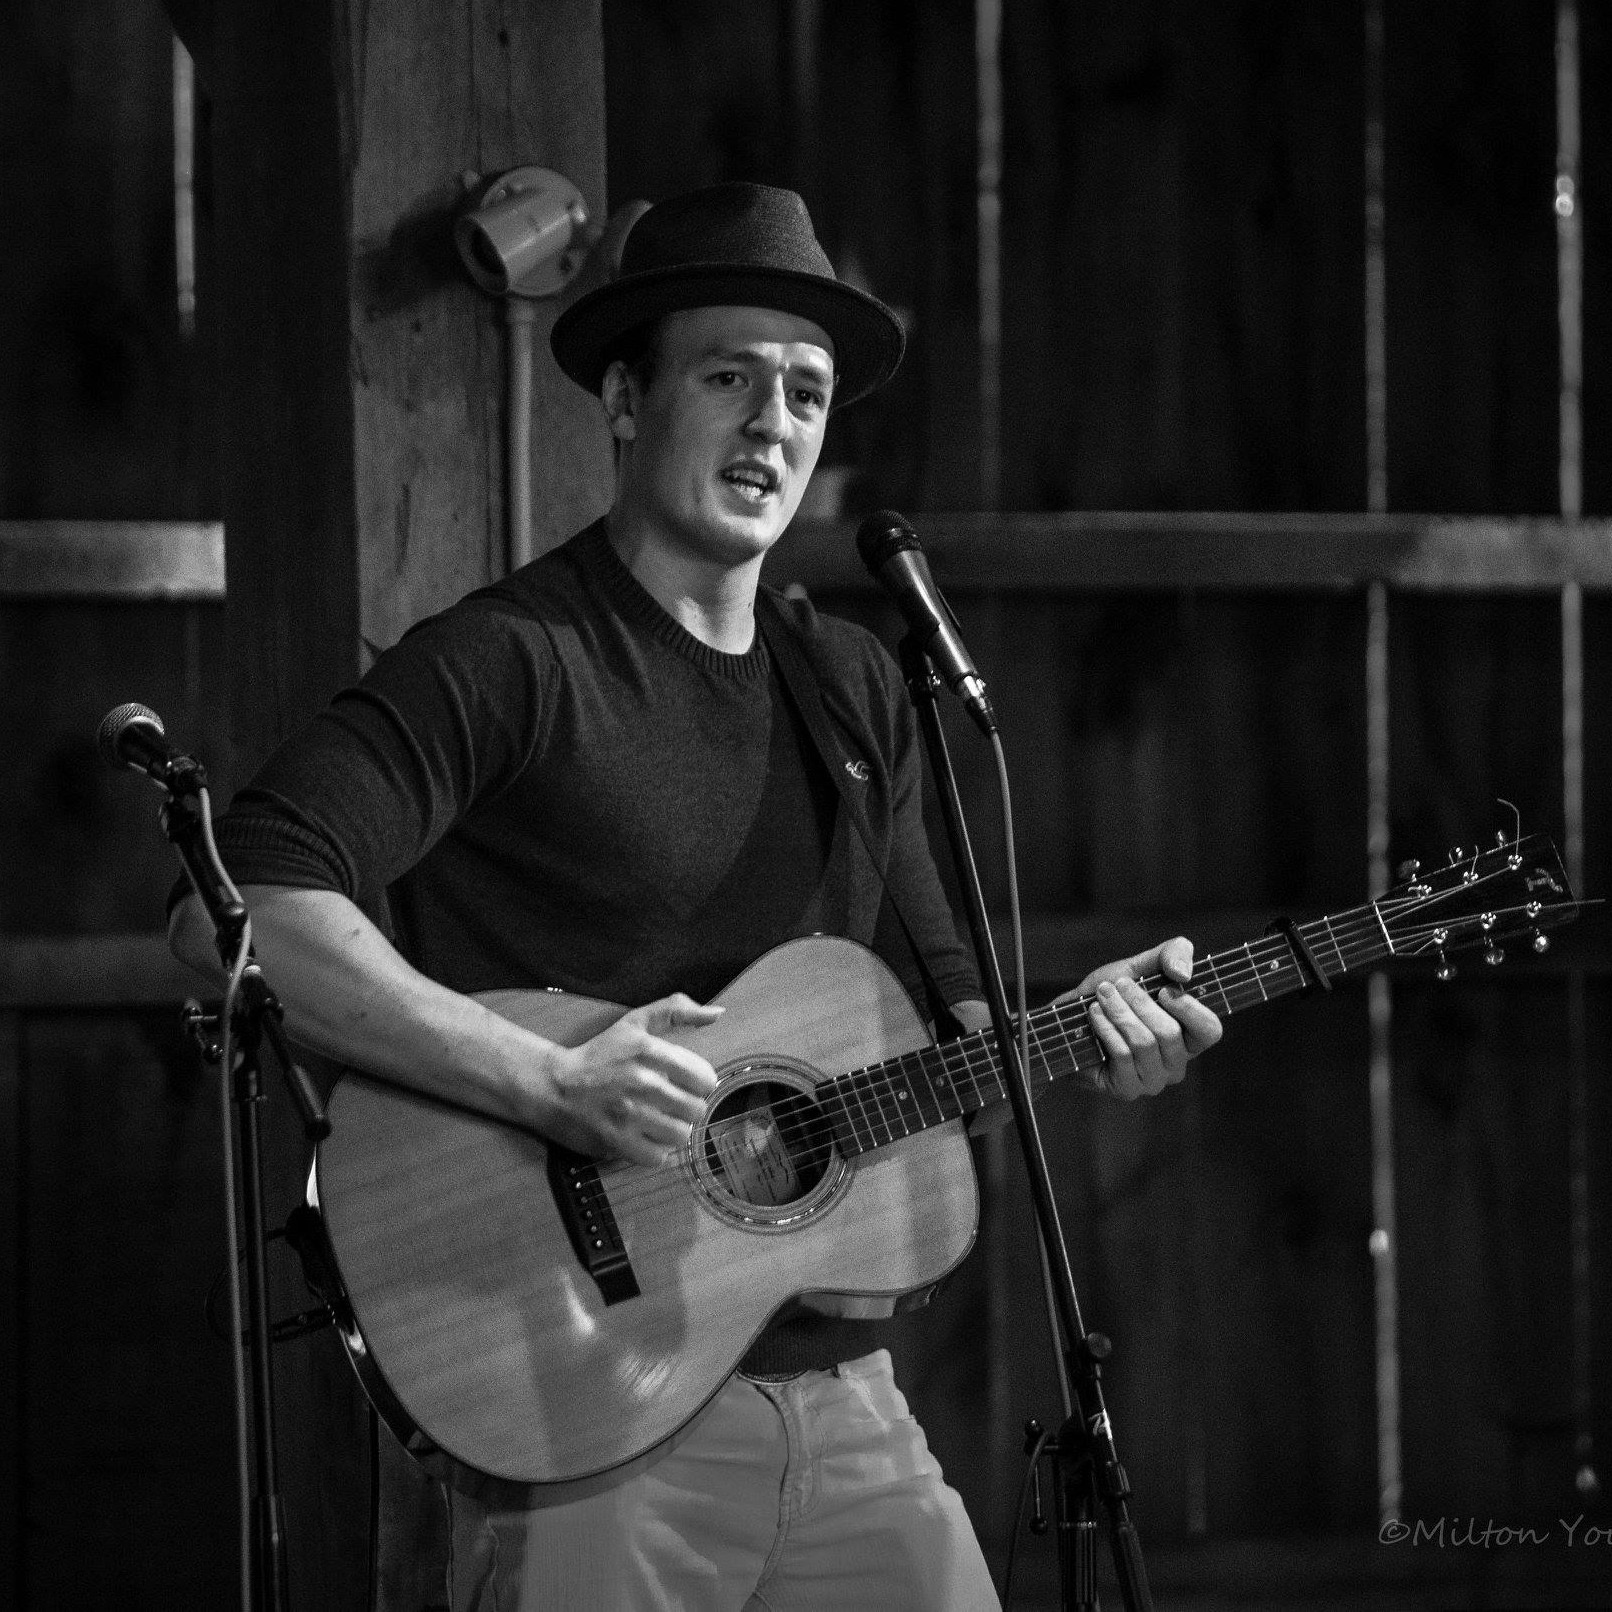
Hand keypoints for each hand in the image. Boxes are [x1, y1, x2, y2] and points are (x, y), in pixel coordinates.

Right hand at [542, 993, 721, 1165]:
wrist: (552, 1085)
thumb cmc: (598, 1055)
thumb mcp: (635, 1022)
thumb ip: (676, 1011)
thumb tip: (717, 1014)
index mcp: (649, 1050)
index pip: (705, 1079)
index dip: (700, 1084)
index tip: (686, 1084)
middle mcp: (642, 1081)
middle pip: (696, 1110)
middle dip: (686, 1108)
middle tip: (670, 1104)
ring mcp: (629, 1114)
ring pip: (681, 1135)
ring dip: (672, 1131)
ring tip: (658, 1121)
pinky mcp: (616, 1141)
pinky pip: (658, 1157)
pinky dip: (654, 1151)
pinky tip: (643, 1137)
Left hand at [1058, 937, 1221, 1099]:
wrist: (1069, 1019)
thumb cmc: (1112, 993)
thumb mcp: (1140, 965)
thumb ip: (1172, 954)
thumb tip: (1184, 974)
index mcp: (1189, 1036)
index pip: (1210, 1030)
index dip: (1190, 1010)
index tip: (1164, 989)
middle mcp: (1177, 1063)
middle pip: (1169, 1034)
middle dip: (1140, 1003)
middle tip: (1117, 984)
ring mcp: (1153, 1080)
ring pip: (1144, 1043)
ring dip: (1120, 1013)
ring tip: (1103, 996)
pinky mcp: (1127, 1089)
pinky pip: (1122, 1056)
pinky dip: (1106, 1029)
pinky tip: (1095, 1014)